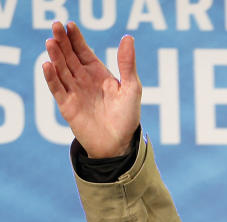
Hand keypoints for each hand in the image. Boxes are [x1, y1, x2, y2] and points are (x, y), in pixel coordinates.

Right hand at [42, 21, 140, 157]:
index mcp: (98, 74)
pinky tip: (47, 65)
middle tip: (56, 25)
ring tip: (51, 42)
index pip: (84, 52)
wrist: (119, 144)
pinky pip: (57, 89)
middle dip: (63, 42)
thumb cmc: (127, 117)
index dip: (77, 39)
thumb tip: (128, 38)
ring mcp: (74, 92)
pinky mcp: (67, 106)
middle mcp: (84, 80)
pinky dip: (51, 78)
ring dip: (55, 56)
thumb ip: (127, 64)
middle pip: (70, 57)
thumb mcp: (132, 88)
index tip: (70, 25)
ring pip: (62, 70)